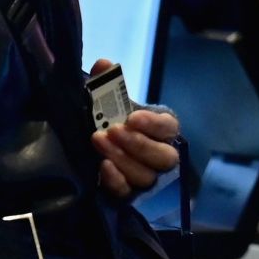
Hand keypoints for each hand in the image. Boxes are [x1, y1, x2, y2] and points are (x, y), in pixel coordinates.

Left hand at [90, 59, 179, 199]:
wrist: (89, 148)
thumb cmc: (107, 122)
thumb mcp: (106, 101)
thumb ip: (105, 83)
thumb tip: (103, 64)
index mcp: (161, 130)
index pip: (169, 128)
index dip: (154, 124)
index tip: (132, 117)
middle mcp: (159, 155)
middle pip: (164, 157)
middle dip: (138, 144)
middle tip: (113, 131)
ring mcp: (146, 178)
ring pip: (145, 175)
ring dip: (122, 158)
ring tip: (98, 141)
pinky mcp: (128, 194)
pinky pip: (128, 192)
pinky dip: (117, 180)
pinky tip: (102, 167)